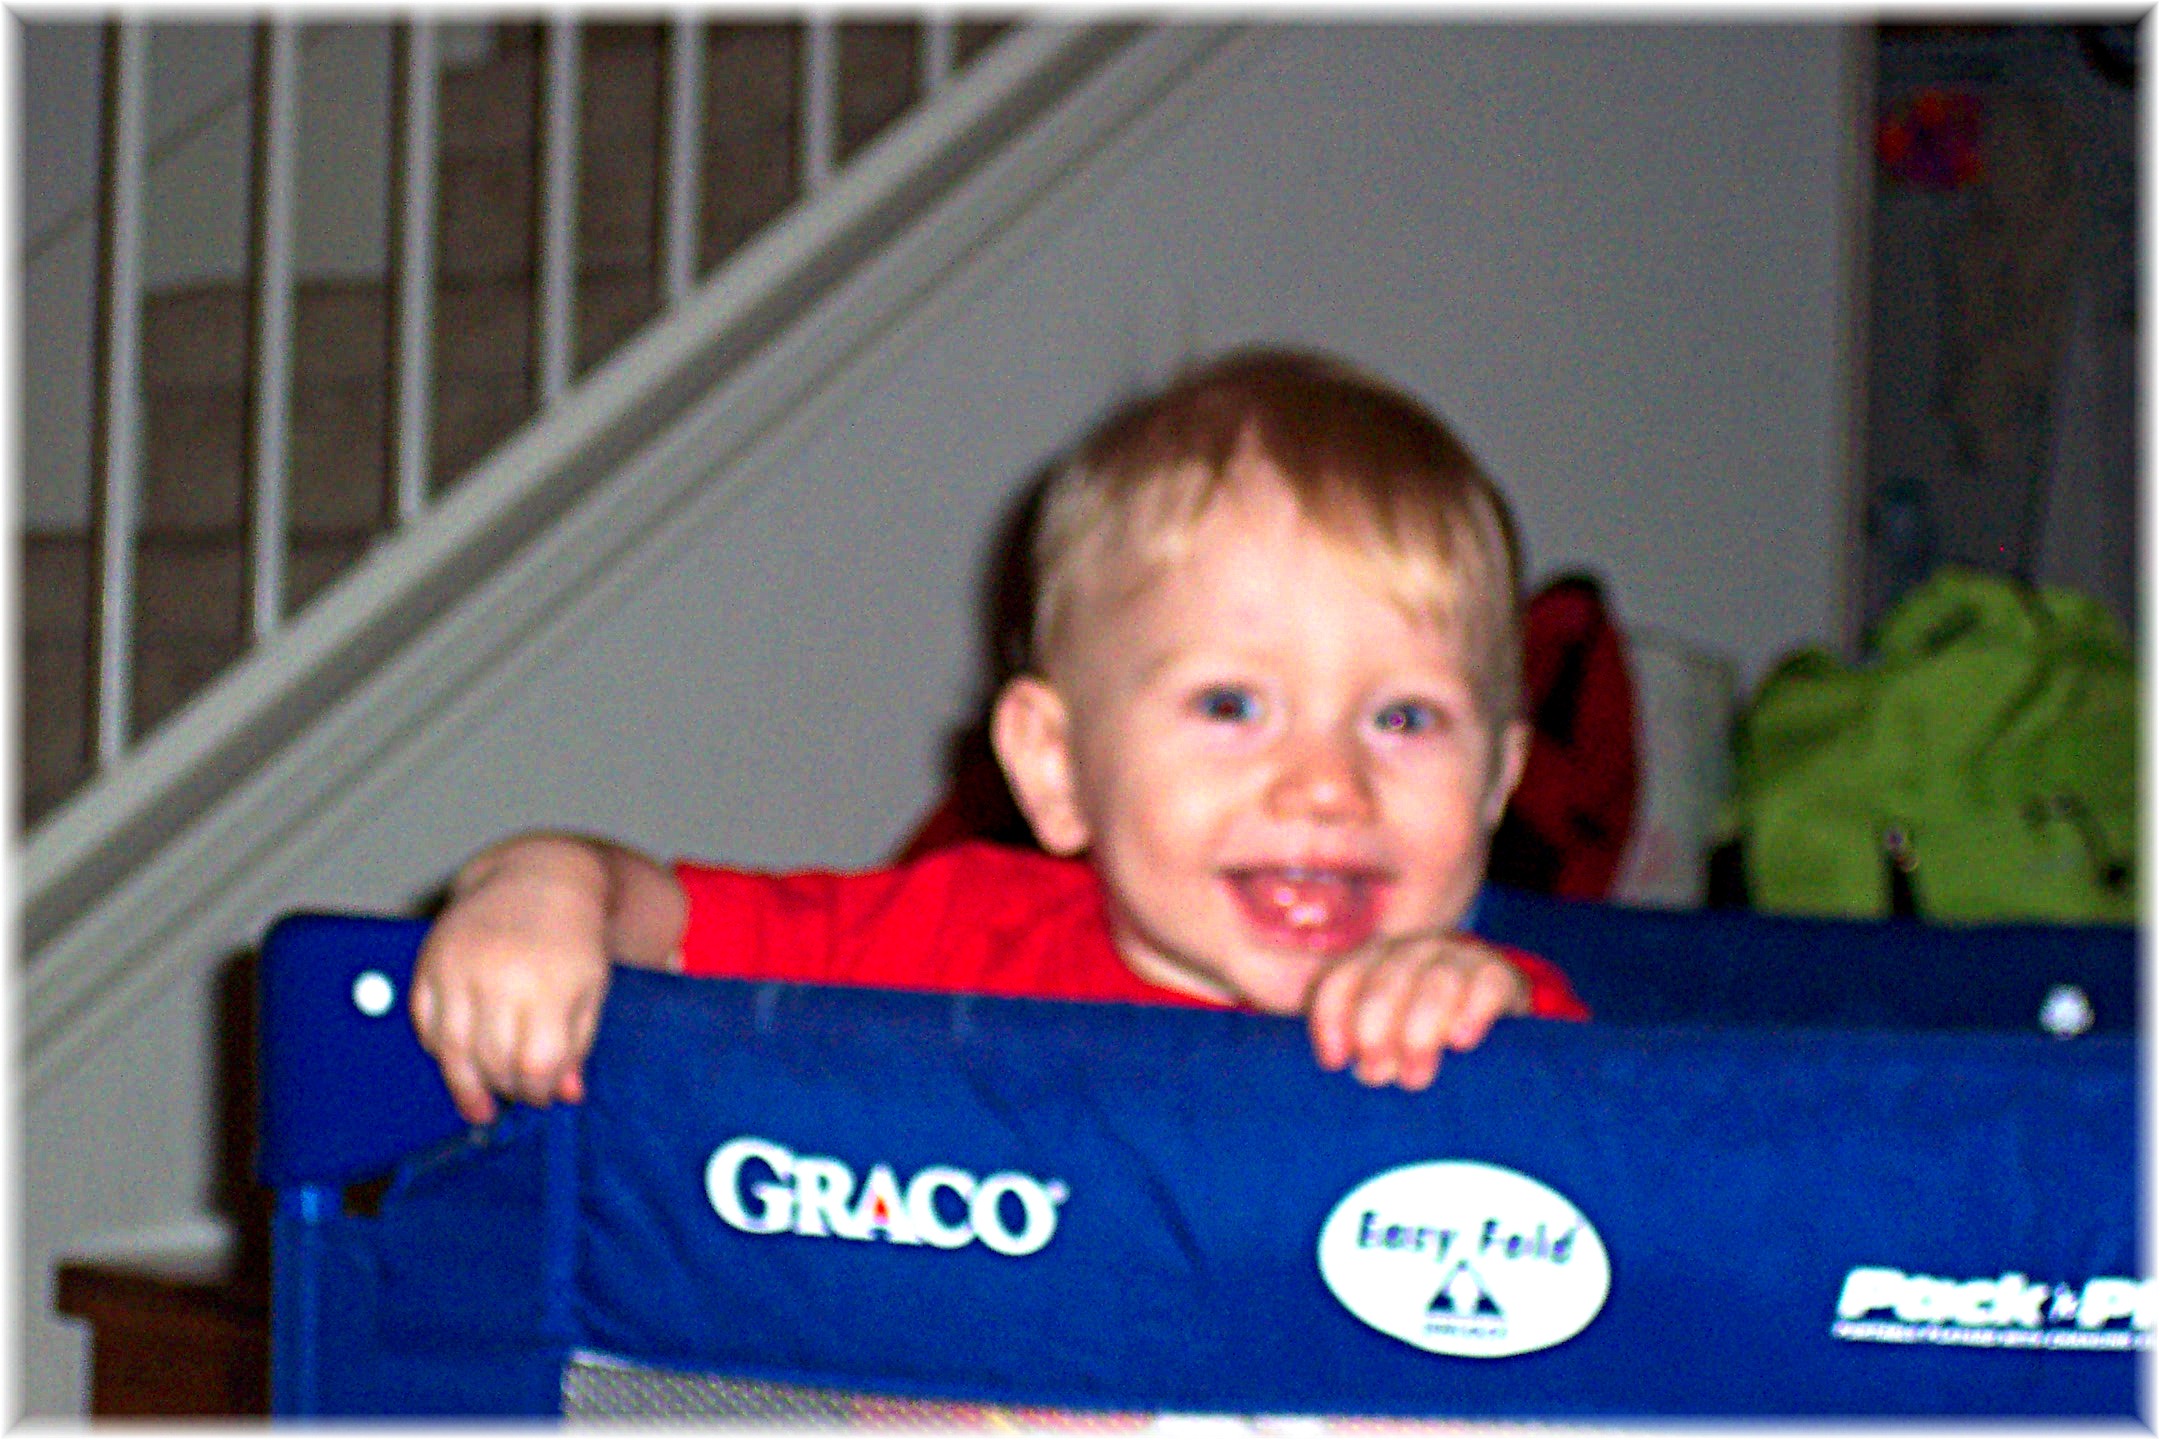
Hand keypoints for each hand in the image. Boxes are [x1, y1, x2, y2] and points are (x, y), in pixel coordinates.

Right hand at [410, 837, 616, 1124]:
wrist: (540, 879)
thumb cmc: (573, 941)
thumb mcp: (590, 990)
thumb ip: (578, 1044)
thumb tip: (566, 1095)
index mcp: (549, 984)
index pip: (535, 1064)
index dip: (538, 1090)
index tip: (543, 1094)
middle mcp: (500, 975)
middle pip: (491, 1061)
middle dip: (505, 1087)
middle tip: (515, 1092)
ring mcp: (459, 966)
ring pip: (451, 1050)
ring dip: (465, 1083)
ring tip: (480, 1101)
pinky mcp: (430, 960)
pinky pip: (423, 1023)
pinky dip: (438, 1048)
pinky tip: (457, 1060)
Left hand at [1305, 931, 1529, 1090]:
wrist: (1491, 1004)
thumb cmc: (1421, 1029)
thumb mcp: (1384, 1031)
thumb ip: (1356, 1043)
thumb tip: (1340, 1071)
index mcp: (1372, 960)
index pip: (1341, 981)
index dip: (1330, 1020)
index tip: (1334, 1062)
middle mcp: (1411, 951)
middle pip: (1384, 986)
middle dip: (1374, 1034)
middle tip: (1376, 1076)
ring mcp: (1456, 957)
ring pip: (1435, 986)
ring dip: (1419, 1033)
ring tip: (1414, 1077)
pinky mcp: (1499, 974)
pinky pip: (1486, 986)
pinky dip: (1472, 1013)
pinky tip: (1461, 1042)